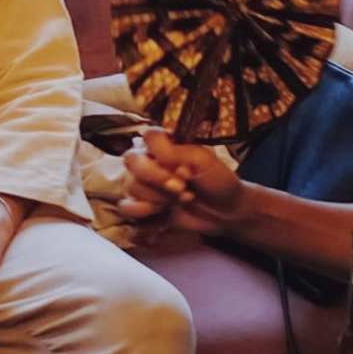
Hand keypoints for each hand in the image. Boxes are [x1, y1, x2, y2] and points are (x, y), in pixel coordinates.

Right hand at [122, 132, 246, 230]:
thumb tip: (149, 144)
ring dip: (157, 199)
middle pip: (132, 162)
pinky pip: (127, 209)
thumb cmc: (217, 181)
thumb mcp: (204, 160)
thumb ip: (176, 150)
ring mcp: (144, 184)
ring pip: (130, 187)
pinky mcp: (142, 206)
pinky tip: (164, 216)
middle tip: (182, 190)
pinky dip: (146, 215)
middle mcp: (149, 160)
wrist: (225, 212)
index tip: (182, 172)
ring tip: (180, 202)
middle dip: (157, 180)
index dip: (160, 156)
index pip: (147, 137)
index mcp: (164, 144)